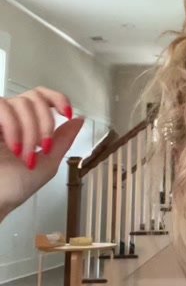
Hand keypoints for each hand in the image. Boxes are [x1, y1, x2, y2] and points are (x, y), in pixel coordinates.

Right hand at [0, 88, 84, 219]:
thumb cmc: (12, 188)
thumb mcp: (47, 164)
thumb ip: (63, 140)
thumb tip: (79, 121)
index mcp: (24, 126)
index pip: (40, 97)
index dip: (57, 99)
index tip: (68, 113)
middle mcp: (9, 119)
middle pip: (35, 97)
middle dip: (45, 123)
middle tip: (43, 147)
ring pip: (21, 102)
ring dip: (30, 131)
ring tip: (26, 155)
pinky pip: (2, 106)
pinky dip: (13, 126)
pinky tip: (14, 146)